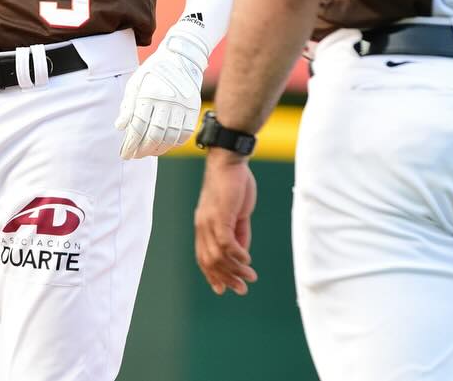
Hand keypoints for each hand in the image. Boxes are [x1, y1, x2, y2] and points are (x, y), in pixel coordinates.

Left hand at [115, 21, 208, 158]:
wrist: (180, 58)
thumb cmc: (153, 72)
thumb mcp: (135, 83)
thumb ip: (127, 106)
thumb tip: (120, 127)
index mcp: (149, 94)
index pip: (138, 127)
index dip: (131, 144)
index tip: (125, 154)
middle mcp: (167, 101)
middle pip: (154, 135)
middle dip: (142, 150)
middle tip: (135, 156)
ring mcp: (182, 106)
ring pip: (170, 137)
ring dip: (158, 149)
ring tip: (149, 153)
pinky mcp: (194, 108)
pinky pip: (185, 133)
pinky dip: (174, 143)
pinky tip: (165, 145)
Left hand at [195, 150, 258, 294]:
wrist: (229, 162)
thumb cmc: (233, 185)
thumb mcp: (236, 214)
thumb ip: (238, 233)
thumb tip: (242, 255)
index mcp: (204, 226)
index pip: (203, 257)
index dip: (212, 275)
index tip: (223, 290)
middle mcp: (202, 226)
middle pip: (210, 261)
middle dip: (226, 279)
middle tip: (242, 289)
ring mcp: (209, 222)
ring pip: (218, 256)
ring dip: (235, 270)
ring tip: (250, 277)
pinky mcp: (220, 216)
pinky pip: (226, 243)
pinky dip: (237, 255)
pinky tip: (247, 260)